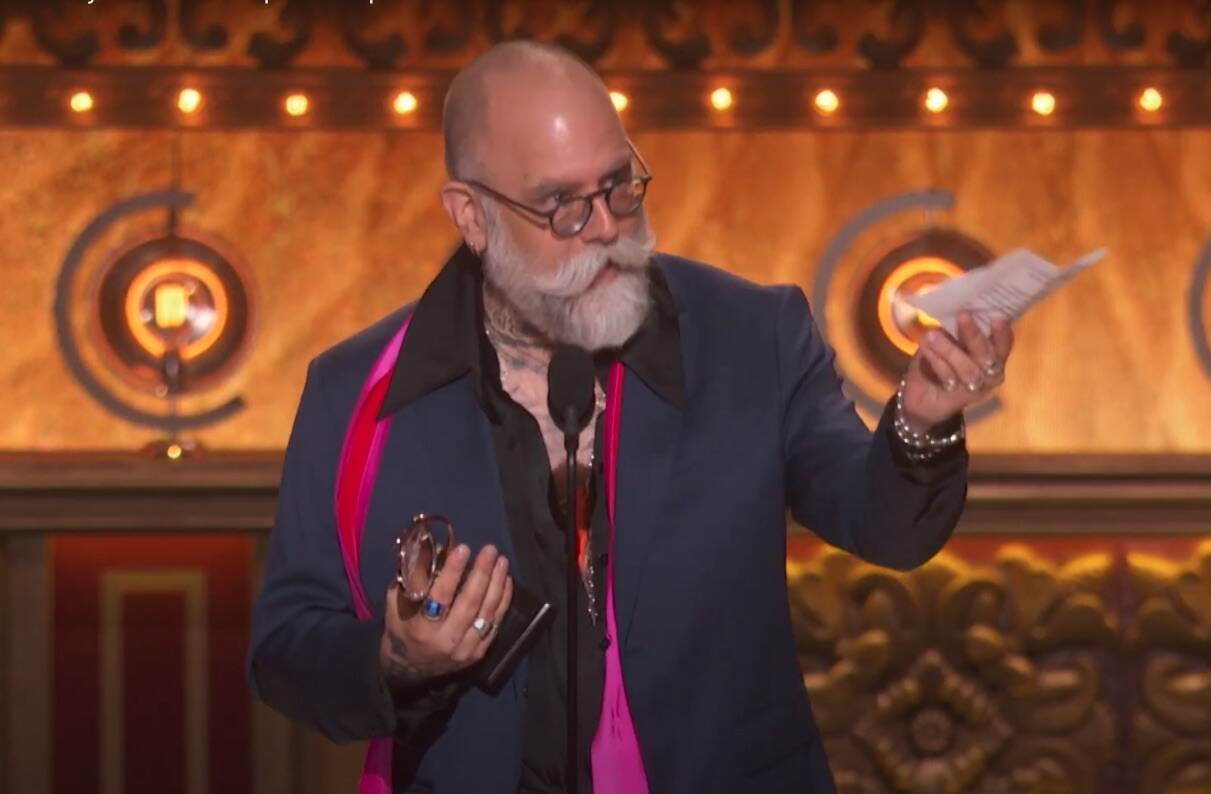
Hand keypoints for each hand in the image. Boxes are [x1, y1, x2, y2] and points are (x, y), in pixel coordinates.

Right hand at [378, 543, 513, 688]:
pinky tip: (506, 580)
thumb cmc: (402, 628)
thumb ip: (415, 578)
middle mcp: (445, 641)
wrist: (410, 668)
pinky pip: (495, 624)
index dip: (453, 571)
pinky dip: (503, 600)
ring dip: (497, 584)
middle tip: (490, 550)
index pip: (441, 596)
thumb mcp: (398, 603)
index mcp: (421, 628)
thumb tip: (438, 548)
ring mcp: (464, 649)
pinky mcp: (478, 653)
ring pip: (486, 613)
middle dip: (482, 573)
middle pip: (469, 603)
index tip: (464, 548)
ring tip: (501, 561)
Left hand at [900, 310, 1014, 431]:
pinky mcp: (960, 398)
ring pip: (968, 369)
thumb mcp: (948, 340)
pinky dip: (937, 362)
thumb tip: (956, 306)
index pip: (1004, 343)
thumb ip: (956, 328)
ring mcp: (978, 387)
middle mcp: (991, 372)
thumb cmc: (940, 360)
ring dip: (949, 350)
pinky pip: (949, 377)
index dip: (1003, 332)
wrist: (922, 395)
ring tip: (932, 334)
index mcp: (994, 354)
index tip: (997, 317)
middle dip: (974, 334)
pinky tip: (925, 350)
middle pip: (987, 355)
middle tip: (962, 315)